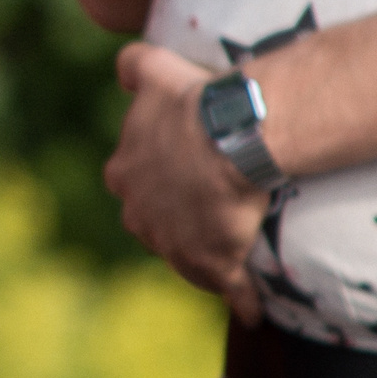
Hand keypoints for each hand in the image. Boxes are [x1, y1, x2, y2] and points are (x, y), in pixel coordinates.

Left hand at [105, 40, 268, 318]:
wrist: (229, 137)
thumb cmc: (191, 104)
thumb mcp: (155, 71)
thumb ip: (134, 66)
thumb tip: (126, 68)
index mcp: (124, 175)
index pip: (134, 184)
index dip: (157, 180)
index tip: (182, 173)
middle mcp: (139, 215)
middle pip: (155, 224)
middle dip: (175, 221)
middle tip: (208, 211)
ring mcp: (172, 244)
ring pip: (186, 257)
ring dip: (205, 256)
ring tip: (232, 254)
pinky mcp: (210, 263)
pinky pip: (227, 288)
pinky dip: (241, 300)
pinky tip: (252, 311)